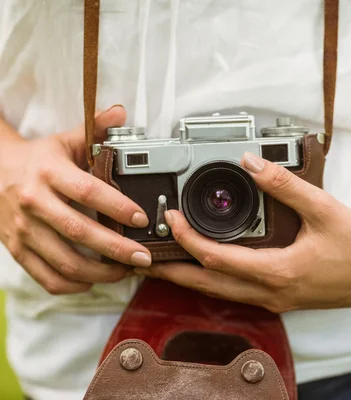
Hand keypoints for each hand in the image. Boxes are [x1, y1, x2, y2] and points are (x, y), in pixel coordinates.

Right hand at [0, 106, 151, 294]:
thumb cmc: (38, 160)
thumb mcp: (64, 140)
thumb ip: (94, 128)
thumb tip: (120, 111)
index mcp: (49, 173)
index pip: (87, 191)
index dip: (116, 206)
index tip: (141, 217)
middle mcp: (35, 202)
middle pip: (79, 232)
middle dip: (116, 249)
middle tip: (144, 257)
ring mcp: (23, 230)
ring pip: (64, 261)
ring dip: (99, 273)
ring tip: (126, 271)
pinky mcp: (18, 250)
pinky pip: (45, 277)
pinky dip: (71, 285)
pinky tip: (93, 282)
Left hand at [135, 153, 350, 312]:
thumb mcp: (323, 208)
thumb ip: (285, 184)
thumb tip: (253, 162)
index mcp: (278, 271)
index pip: (217, 258)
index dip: (187, 239)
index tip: (171, 218)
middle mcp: (272, 292)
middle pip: (209, 285)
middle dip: (174, 270)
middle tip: (146, 257)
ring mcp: (278, 300)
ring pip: (222, 294)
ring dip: (193, 278)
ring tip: (168, 263)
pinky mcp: (284, 299)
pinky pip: (240, 294)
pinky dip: (217, 282)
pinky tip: (211, 270)